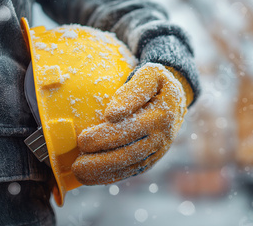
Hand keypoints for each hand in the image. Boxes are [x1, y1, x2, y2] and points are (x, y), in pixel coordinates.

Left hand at [72, 63, 188, 184]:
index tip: (83, 139)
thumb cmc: (156, 84)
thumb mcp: (150, 75)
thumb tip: (112, 114)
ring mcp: (158, 151)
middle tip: (76, 161)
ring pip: (130, 165)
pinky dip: (111, 177)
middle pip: (129, 151)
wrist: (176, 100)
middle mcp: (162, 136)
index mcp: (162, 114)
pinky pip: (131, 171)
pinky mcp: (152, 160)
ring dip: (103, 172)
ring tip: (78, 172)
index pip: (132, 127)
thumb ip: (134, 90)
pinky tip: (91, 178)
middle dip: (100, 159)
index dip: (107, 135)